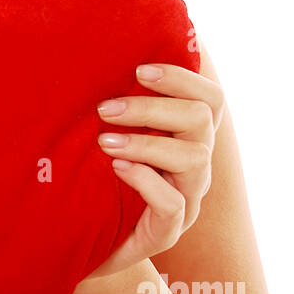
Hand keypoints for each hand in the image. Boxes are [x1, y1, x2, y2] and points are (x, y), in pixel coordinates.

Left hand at [87, 59, 225, 278]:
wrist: (82, 241)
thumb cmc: (95, 178)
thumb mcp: (108, 134)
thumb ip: (118, 104)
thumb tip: (99, 52)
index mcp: (189, 137)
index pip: (211, 99)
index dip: (182, 78)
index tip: (140, 69)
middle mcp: (196, 165)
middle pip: (200, 120)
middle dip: (152, 107)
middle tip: (105, 108)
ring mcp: (187, 199)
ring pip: (193, 158)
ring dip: (146, 143)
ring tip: (104, 141)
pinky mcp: (168, 232)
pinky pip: (173, 203)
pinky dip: (146, 180)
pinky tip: (117, 169)